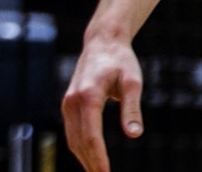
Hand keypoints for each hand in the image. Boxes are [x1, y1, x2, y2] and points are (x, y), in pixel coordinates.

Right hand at [63, 36, 144, 170]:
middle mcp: (72, 102)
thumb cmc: (121, 60)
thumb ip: (132, 109)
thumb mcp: (133, 82)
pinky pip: (72, 132)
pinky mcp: (68, 105)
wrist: (103, 42)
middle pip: (79, 142)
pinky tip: (91, 159)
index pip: (91, 136)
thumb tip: (134, 135)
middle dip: (91, 163)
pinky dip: (80, 148)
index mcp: (88, 96)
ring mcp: (67, 104)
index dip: (98, 157)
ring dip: (84, 158)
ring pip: (73, 139)